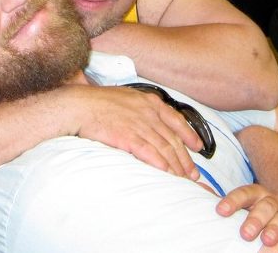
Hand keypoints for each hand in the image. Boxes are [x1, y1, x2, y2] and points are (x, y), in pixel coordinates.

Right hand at [73, 85, 202, 179]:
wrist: (79, 104)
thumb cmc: (97, 101)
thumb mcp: (125, 97)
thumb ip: (140, 108)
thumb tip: (148, 120)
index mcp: (148, 101)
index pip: (176, 119)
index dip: (190, 135)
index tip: (198, 147)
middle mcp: (148, 112)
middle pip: (173, 138)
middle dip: (186, 158)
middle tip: (193, 173)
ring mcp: (139, 124)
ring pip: (164, 148)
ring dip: (176, 166)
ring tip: (183, 180)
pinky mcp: (128, 137)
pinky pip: (150, 154)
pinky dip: (161, 165)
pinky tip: (167, 175)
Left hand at [216, 184, 277, 245]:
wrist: (269, 217)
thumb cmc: (248, 211)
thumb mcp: (236, 205)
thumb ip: (222, 201)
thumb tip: (199, 189)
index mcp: (252, 193)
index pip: (242, 194)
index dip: (232, 202)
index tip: (221, 211)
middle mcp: (268, 199)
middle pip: (263, 206)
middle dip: (254, 220)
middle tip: (245, 234)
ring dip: (273, 228)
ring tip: (266, 240)